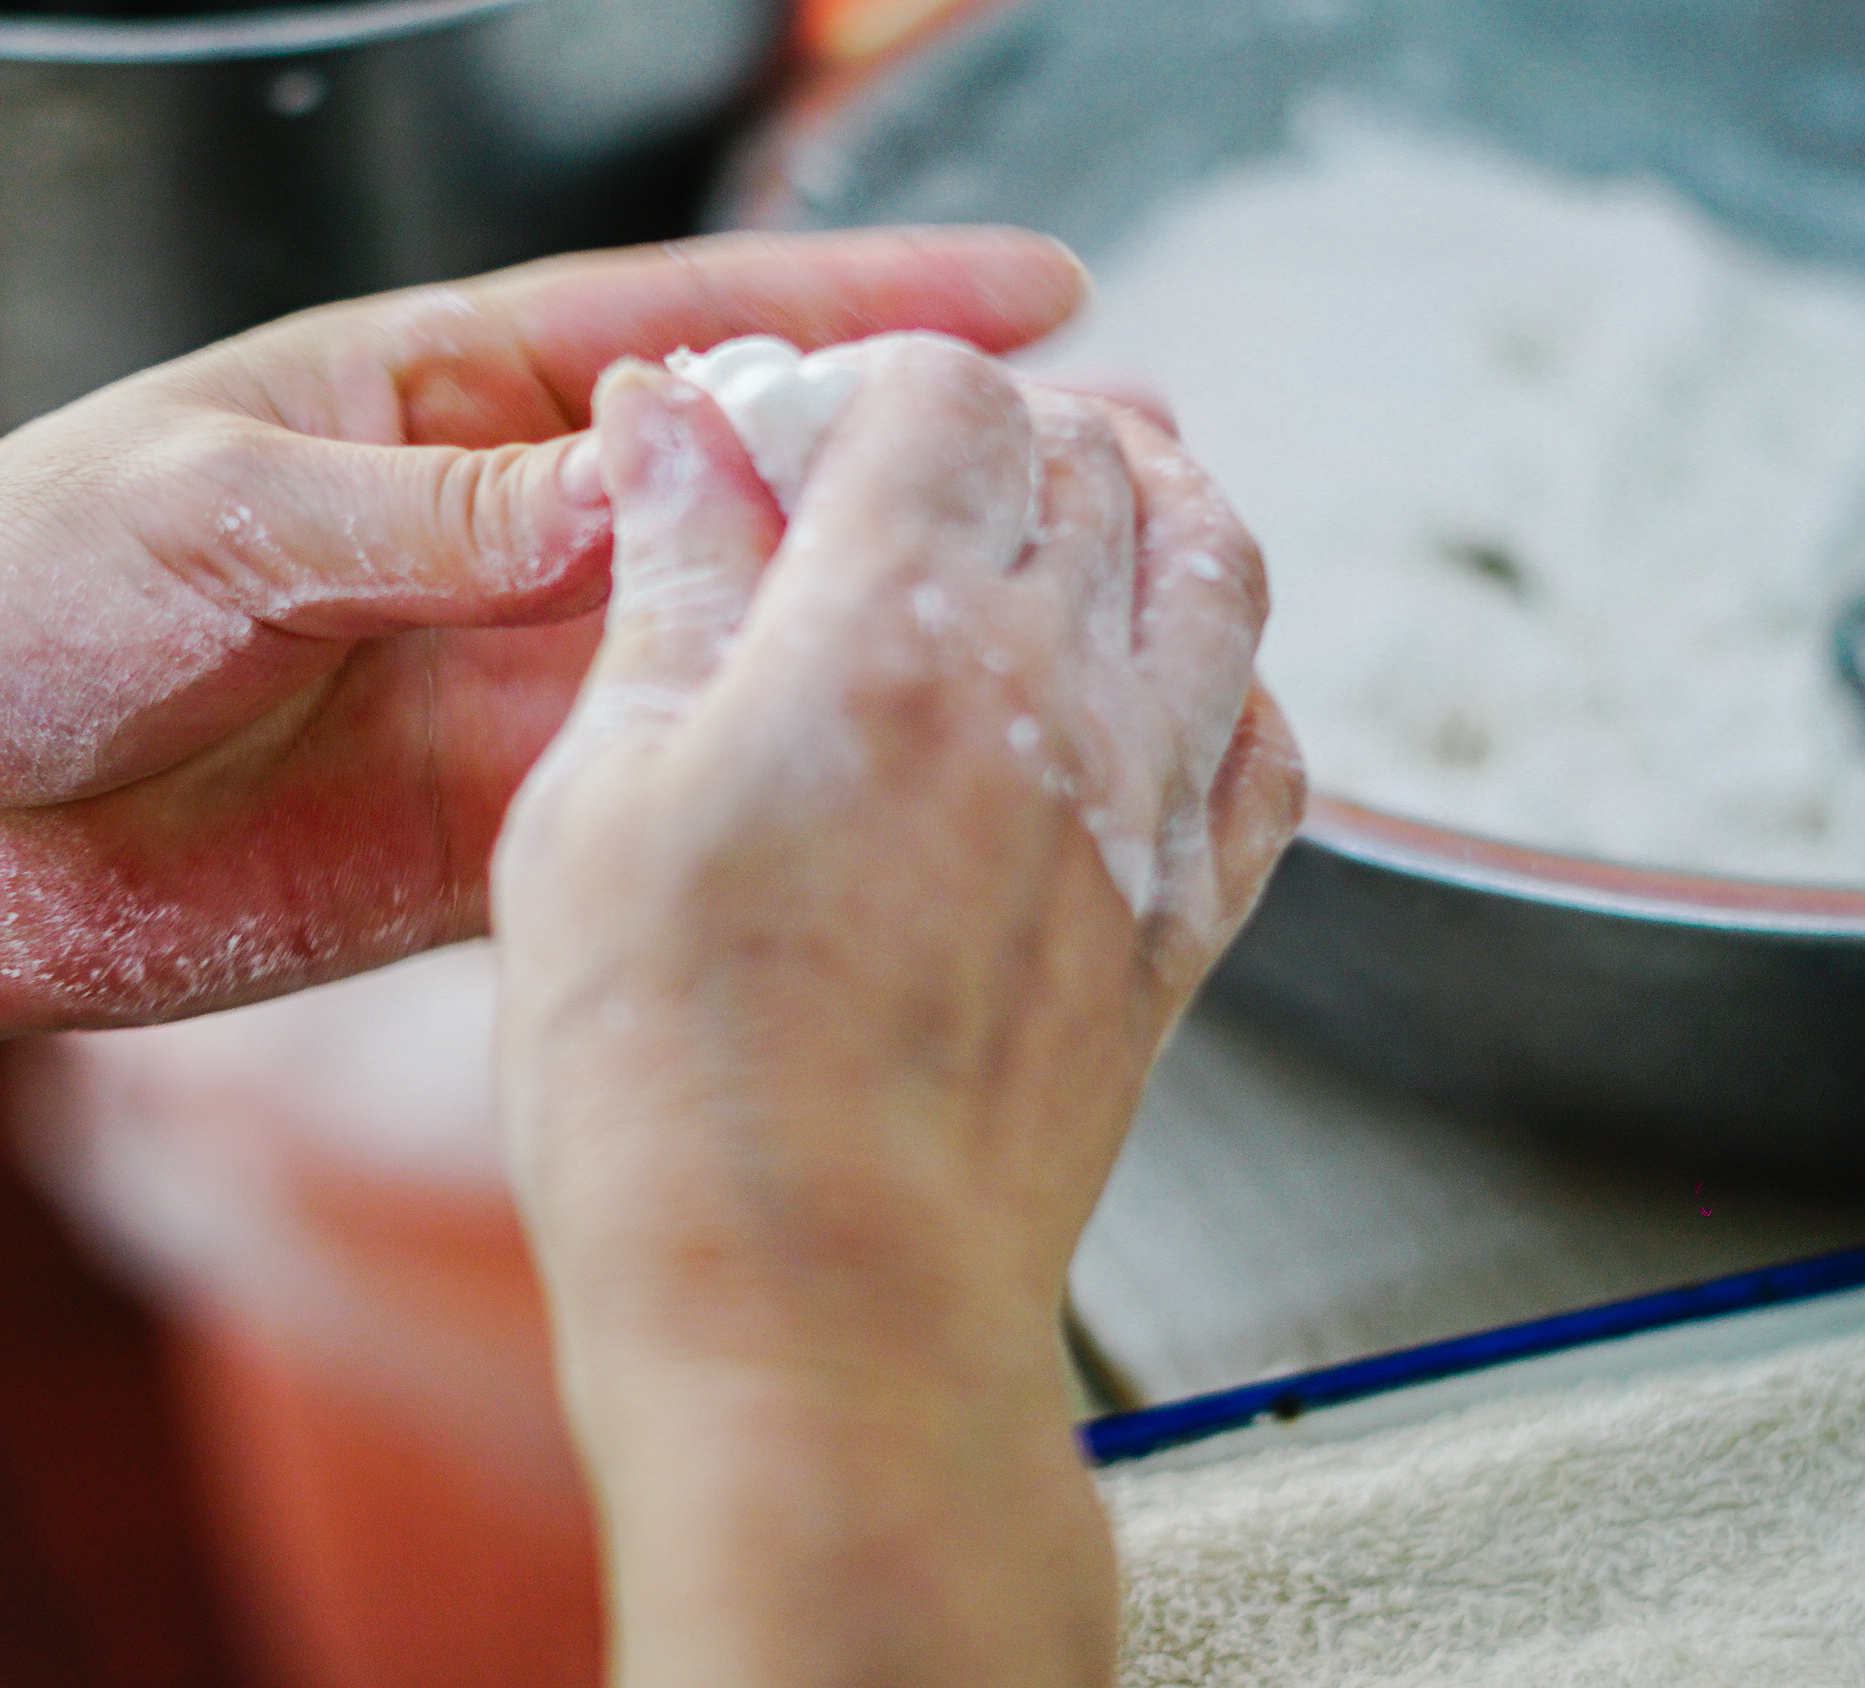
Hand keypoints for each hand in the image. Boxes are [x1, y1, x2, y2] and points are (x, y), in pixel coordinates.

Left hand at [0, 230, 1093, 1045]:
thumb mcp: (205, 503)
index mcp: (424, 397)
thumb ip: (428, 511)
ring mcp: (497, 689)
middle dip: (915, 481)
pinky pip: (650, 805)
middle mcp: (489, 538)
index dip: (861, 309)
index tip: (1030, 297)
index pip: (683, 328)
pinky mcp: (484, 836)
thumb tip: (634, 490)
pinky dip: (757, 798)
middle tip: (1097, 479)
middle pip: (747, 493)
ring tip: (1044, 632)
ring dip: (868, 646)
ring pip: (727, 655)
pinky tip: (882, 797)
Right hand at [491, 340, 1301, 1687]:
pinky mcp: (1182, 928)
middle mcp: (1055, 699)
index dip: (863, 381)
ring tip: (1053, 519)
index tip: (788, 432)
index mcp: (893, 637)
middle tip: (894, 471)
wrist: (817, 1323)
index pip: (946, 395)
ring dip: (1145, 505)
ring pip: (1216, 568)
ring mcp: (1143, 813)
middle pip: (1093, 457)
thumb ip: (668, 586)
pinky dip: (1224, 676)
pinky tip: (1147, 690)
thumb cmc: (672, 1093)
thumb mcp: (596, 800)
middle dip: (995, 424)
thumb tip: (673, 428)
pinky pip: (1268, 744)